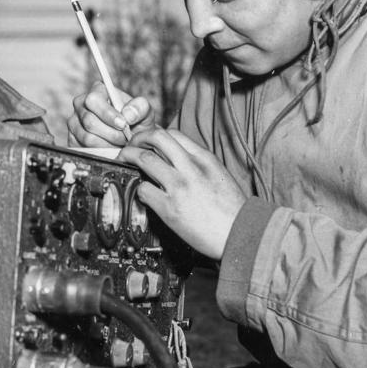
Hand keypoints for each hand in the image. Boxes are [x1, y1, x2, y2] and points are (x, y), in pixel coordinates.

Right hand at [67, 81, 155, 146]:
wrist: (132, 140)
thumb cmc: (137, 122)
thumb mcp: (145, 112)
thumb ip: (140, 108)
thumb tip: (127, 114)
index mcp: (97, 91)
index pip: (93, 100)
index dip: (107, 114)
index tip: (123, 124)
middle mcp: (81, 104)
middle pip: (89, 121)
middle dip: (111, 133)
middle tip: (125, 138)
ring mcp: (74, 123)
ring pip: (87, 137)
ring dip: (108, 144)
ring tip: (120, 144)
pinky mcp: (72, 139)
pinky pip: (84, 149)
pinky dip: (101, 152)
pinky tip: (112, 149)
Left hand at [117, 128, 246, 259]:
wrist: (241, 234)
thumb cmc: (232, 210)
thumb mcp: (220, 175)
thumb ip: (198, 164)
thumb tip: (175, 158)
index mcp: (205, 159)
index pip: (173, 134)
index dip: (154, 134)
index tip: (146, 141)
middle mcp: (191, 168)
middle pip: (156, 138)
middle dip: (137, 137)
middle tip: (129, 146)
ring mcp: (179, 187)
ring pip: (144, 159)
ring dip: (129, 157)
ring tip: (125, 162)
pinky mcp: (170, 208)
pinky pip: (144, 190)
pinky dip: (139, 189)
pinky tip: (142, 194)